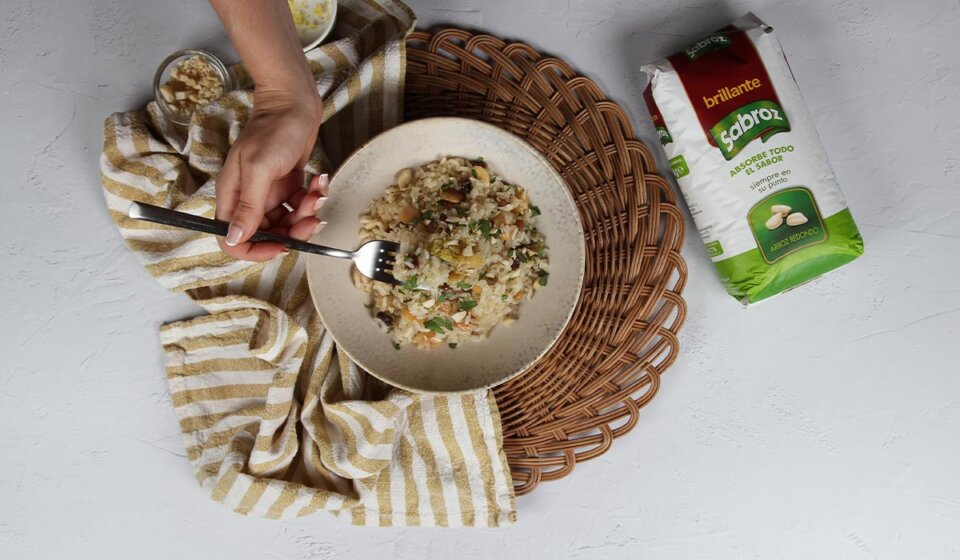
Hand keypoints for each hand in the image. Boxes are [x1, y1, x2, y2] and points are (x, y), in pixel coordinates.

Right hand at [215, 86, 325, 260]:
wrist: (294, 102)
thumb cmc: (274, 128)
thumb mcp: (260, 169)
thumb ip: (249, 206)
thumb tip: (233, 237)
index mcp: (232, 196)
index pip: (231, 239)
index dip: (254, 250)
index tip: (279, 246)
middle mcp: (248, 198)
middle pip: (266, 235)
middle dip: (292, 231)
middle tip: (310, 218)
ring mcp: (268, 193)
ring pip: (287, 223)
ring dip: (306, 214)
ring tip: (316, 193)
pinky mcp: (287, 187)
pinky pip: (299, 207)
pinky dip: (312, 199)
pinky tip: (318, 183)